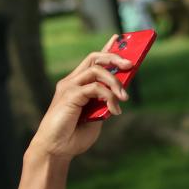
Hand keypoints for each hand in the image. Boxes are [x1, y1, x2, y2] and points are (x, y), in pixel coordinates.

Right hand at [27, 35, 131, 160]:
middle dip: (115, 57)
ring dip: (115, 82)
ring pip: (97, 70)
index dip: (107, 48)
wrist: (57, 150)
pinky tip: (114, 111)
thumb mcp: (96, 117)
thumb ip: (104, 103)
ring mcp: (69, 87)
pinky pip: (95, 88)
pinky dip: (109, 97)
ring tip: (124, 98)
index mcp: (77, 85)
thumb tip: (119, 94)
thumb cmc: (73, 135)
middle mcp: (72, 81)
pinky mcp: (70, 95)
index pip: (93, 60)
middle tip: (131, 65)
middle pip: (94, 57)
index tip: (120, 38)